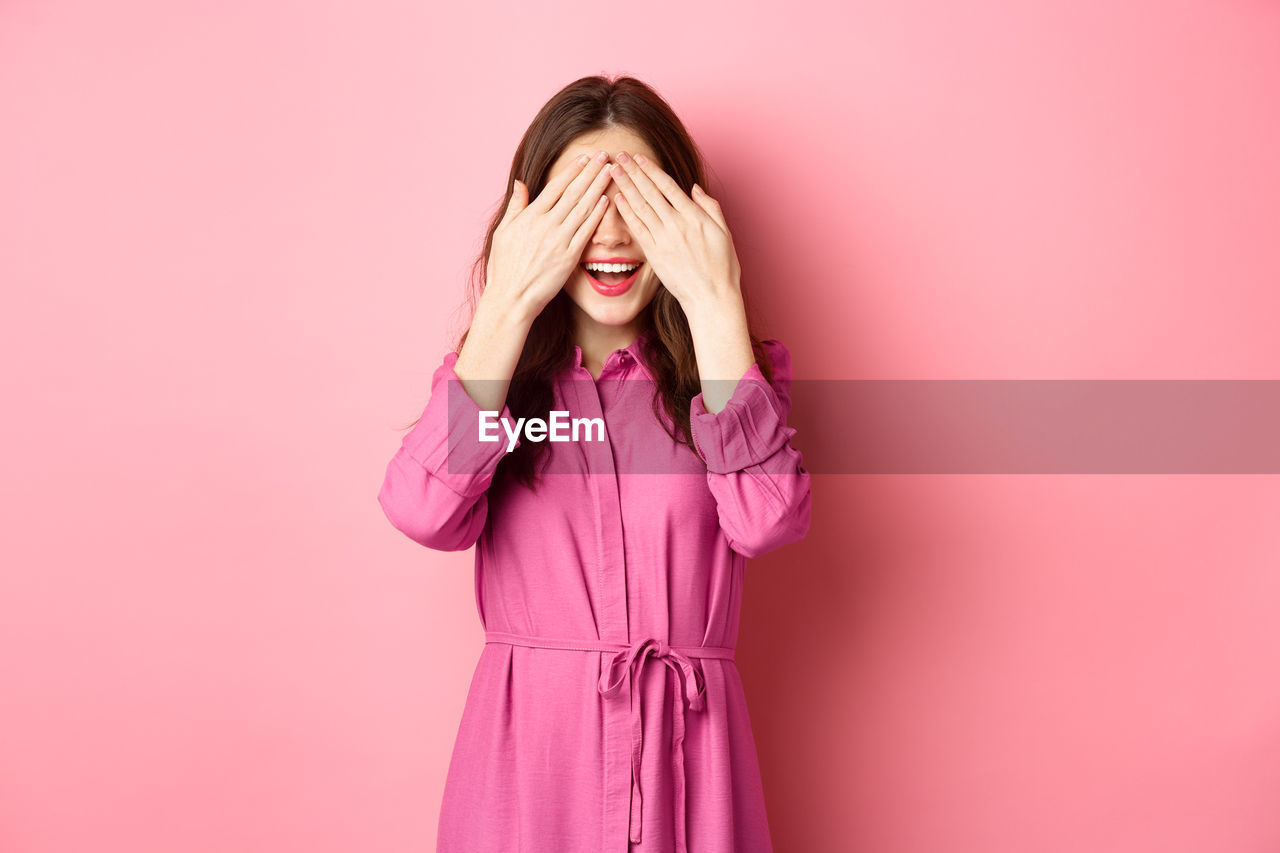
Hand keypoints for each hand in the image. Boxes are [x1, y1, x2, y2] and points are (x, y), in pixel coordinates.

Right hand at [484, 152, 614, 320]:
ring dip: (598, 187)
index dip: (572, 171)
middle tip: (605, 156)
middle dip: (590, 172)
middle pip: (573, 193)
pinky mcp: (569, 258)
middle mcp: (545, 225)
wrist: (511, 298)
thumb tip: (521, 183)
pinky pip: (586, 232)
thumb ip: (515, 206)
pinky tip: (607, 201)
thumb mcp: (503, 232)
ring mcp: (558, 241)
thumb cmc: (504, 268)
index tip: (584, 158)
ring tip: (611, 172)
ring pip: (583, 208)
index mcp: (529, 217)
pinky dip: (597, 216)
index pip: (555, 187)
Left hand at [608, 152, 742, 314]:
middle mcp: (677, 224)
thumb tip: (694, 188)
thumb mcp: (724, 232)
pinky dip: (627, 212)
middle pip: (650, 192)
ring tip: (613, 171)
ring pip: (641, 207)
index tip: (639, 157)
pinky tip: (617, 199)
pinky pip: (638, 228)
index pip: (668, 186)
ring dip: (626, 186)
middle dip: (633, 172)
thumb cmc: (721, 267)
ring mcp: (664, 239)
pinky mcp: (654, 254)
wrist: (711, 297)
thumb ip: (710, 207)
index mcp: (694, 216)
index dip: (651, 170)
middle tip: (619, 155)